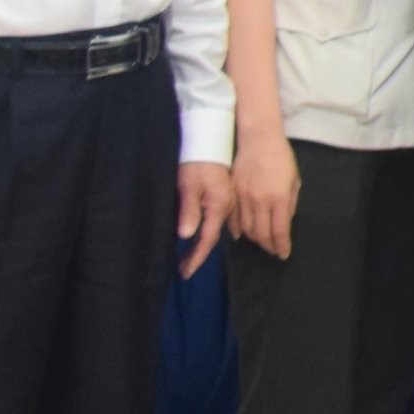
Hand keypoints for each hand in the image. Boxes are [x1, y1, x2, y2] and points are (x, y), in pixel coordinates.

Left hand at [177, 162, 232, 278]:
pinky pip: (222, 221)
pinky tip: (207, 236)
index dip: (196, 256)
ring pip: (219, 229)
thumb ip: (189, 210)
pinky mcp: (226, 196)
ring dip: (205, 245)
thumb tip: (187, 235)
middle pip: (214, 237)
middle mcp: (227, 207)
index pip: (207, 238)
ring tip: (192, 259)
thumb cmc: (197, 162)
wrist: (211, 140)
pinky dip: (211, 232)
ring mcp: (229, 202)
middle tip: (184, 270)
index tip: (186, 273)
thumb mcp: (189, 185)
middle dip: (199, 255)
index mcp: (218, 206)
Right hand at [232, 130, 300, 258]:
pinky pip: (232, 218)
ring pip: (246, 229)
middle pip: (261, 234)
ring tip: (261, 241)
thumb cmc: (281, 158)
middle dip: (268, 246)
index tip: (283, 254)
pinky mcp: (231, 193)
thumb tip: (285, 224)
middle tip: (273, 249)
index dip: (281, 247)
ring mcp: (243, 198)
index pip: (279, 231)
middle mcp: (259, 201)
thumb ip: (290, 204)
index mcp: (278, 198)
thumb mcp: (294, 180)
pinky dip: (237, 230)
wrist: (258, 139)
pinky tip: (243, 234)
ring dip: (254, 239)